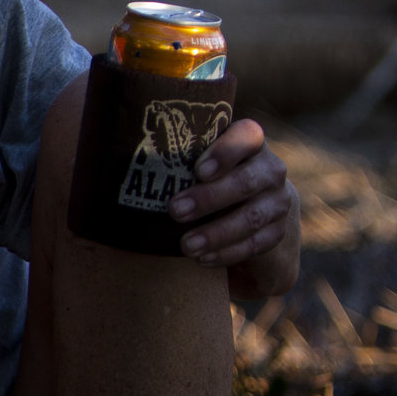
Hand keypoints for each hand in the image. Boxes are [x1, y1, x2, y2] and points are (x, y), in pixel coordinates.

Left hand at [170, 118, 298, 299]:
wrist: (249, 206)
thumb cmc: (205, 178)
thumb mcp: (195, 161)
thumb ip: (176, 155)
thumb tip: (119, 161)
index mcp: (249, 143)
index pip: (247, 135)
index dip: (226, 152)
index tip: (198, 171)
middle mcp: (270, 169)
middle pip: (247, 181)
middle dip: (210, 198)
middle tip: (175, 211)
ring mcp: (277, 200)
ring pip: (253, 216)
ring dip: (218, 233)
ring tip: (186, 245)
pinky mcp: (277, 230)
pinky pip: (257, 243)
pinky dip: (229, 253)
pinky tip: (203, 260)